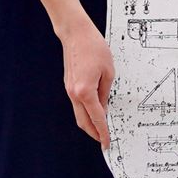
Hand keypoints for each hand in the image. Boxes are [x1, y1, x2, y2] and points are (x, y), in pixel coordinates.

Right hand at [59, 17, 114, 145]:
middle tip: (103, 141)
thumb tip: (103, 109)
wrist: (75, 34)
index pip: (96, 118)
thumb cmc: (93, 48)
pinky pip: (77, 105)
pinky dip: (85, 112)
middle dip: (94, 134)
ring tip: (100, 129)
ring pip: (78, 115)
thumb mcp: (108, 72)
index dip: (103, 132)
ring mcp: (69, 90)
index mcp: (85, 91)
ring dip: (89, 124)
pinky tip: (94, 112)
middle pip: (83, 122)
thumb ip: (105, 93)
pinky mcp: (69, 85)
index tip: (107, 143)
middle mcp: (74, 93)